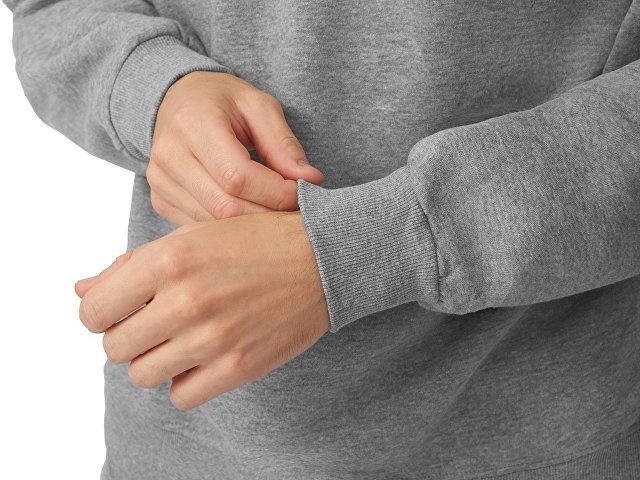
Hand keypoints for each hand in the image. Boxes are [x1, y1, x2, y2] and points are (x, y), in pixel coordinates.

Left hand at [74, 211, 329, 409]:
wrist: (322, 257)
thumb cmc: (254, 241)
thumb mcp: (191, 237)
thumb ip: (131, 266)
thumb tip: (82, 291)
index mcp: (168, 260)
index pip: (93, 312)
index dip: (102, 313)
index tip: (124, 311)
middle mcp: (186, 300)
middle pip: (114, 347)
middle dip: (129, 336)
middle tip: (157, 322)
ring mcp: (212, 338)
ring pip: (142, 374)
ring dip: (155, 359)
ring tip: (181, 339)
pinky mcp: (238, 366)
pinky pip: (181, 396)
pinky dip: (185, 381)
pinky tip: (203, 357)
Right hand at [148, 71, 324, 224]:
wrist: (178, 100)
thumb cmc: (222, 102)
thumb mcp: (259, 107)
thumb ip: (284, 144)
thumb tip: (310, 181)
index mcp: (193, 124)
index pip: (238, 177)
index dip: (277, 193)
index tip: (304, 191)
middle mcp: (169, 156)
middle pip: (226, 207)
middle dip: (269, 212)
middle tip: (296, 207)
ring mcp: (160, 182)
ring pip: (215, 223)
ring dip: (253, 223)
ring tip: (275, 207)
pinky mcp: (160, 200)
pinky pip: (202, 226)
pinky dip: (232, 226)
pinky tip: (250, 210)